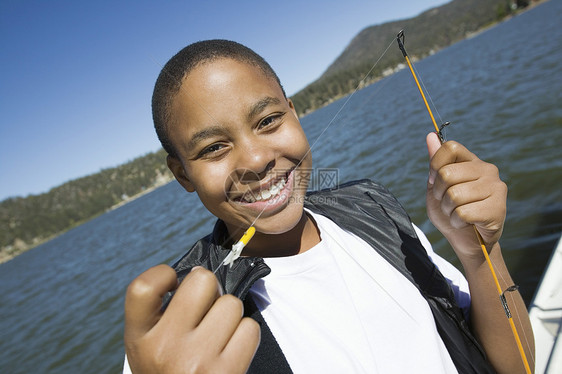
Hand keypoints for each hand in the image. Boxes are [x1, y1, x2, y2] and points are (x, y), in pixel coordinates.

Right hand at [124, 265, 259, 373]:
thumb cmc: (170, 371)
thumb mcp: (150, 345)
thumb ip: (163, 311)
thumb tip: (201, 272)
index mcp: (140, 338)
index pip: (143, 286)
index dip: (162, 275)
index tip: (173, 284)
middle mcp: (165, 348)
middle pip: (203, 281)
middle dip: (210, 290)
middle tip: (205, 310)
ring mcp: (196, 360)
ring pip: (231, 303)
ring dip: (229, 316)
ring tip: (217, 336)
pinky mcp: (226, 372)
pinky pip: (250, 328)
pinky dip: (245, 335)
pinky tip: (230, 350)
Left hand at [425, 132, 506, 258]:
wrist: (467, 241)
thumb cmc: (451, 212)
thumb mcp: (436, 186)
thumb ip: (435, 162)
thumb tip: (430, 135)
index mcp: (472, 161)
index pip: (450, 147)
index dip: (435, 165)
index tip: (434, 181)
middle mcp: (488, 170)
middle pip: (447, 174)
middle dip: (439, 193)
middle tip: (447, 203)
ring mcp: (496, 188)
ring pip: (454, 195)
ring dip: (448, 210)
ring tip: (457, 214)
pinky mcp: (498, 208)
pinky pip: (463, 213)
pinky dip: (456, 221)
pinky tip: (466, 223)